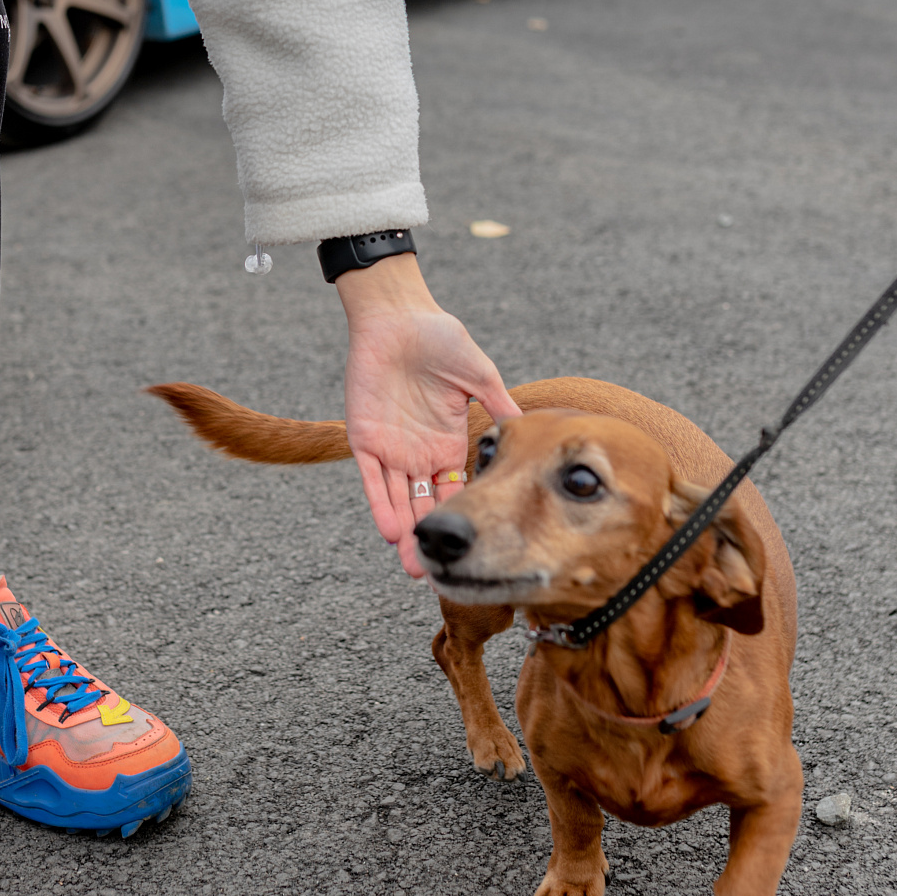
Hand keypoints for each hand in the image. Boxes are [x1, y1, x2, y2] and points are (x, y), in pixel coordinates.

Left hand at [337, 253, 520, 575]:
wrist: (398, 317)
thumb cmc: (441, 339)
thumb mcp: (480, 376)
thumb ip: (501, 406)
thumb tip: (532, 432)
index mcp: (449, 444)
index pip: (456, 492)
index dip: (461, 522)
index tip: (472, 554)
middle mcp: (420, 453)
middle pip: (426, 506)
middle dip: (432, 542)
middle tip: (438, 578)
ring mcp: (392, 448)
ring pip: (398, 500)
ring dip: (405, 533)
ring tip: (414, 568)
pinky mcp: (364, 438)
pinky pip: (371, 479)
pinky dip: (380, 504)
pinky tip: (390, 532)